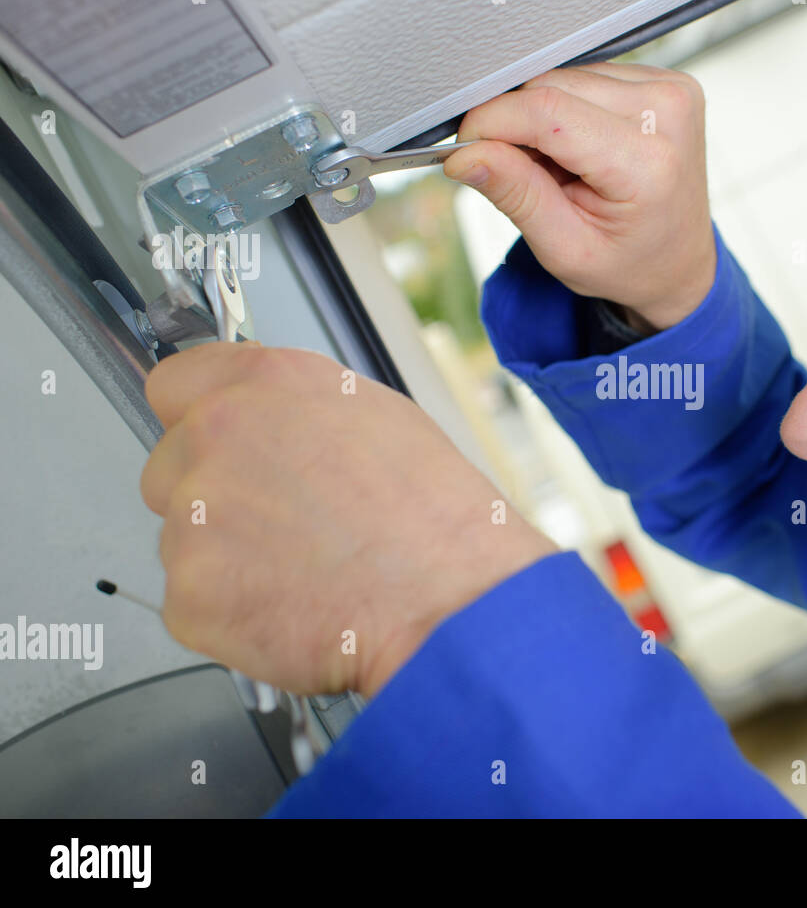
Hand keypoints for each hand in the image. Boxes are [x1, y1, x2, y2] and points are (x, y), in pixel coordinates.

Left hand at [139, 341, 557, 698]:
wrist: (447, 602)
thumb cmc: (434, 520)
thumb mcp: (379, 418)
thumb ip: (297, 411)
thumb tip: (269, 423)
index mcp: (265, 384)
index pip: (174, 384)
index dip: (198, 419)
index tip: (216, 444)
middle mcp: (217, 437)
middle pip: (170, 464)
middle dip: (212, 495)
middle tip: (279, 524)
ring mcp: (193, 517)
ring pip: (182, 537)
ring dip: (224, 556)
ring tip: (303, 569)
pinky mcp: (189, 593)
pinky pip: (192, 601)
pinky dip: (232, 611)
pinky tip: (292, 603)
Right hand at [442, 62, 715, 332]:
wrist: (679, 263)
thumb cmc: (628, 262)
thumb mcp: (565, 250)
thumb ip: (516, 195)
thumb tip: (466, 154)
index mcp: (647, 164)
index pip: (547, 111)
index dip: (491, 122)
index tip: (465, 148)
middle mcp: (668, 113)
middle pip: (553, 85)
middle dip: (517, 124)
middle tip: (524, 174)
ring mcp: (673, 90)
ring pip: (566, 74)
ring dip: (544, 116)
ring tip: (560, 167)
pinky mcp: (666, 79)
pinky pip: (588, 76)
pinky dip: (569, 108)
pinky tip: (580, 146)